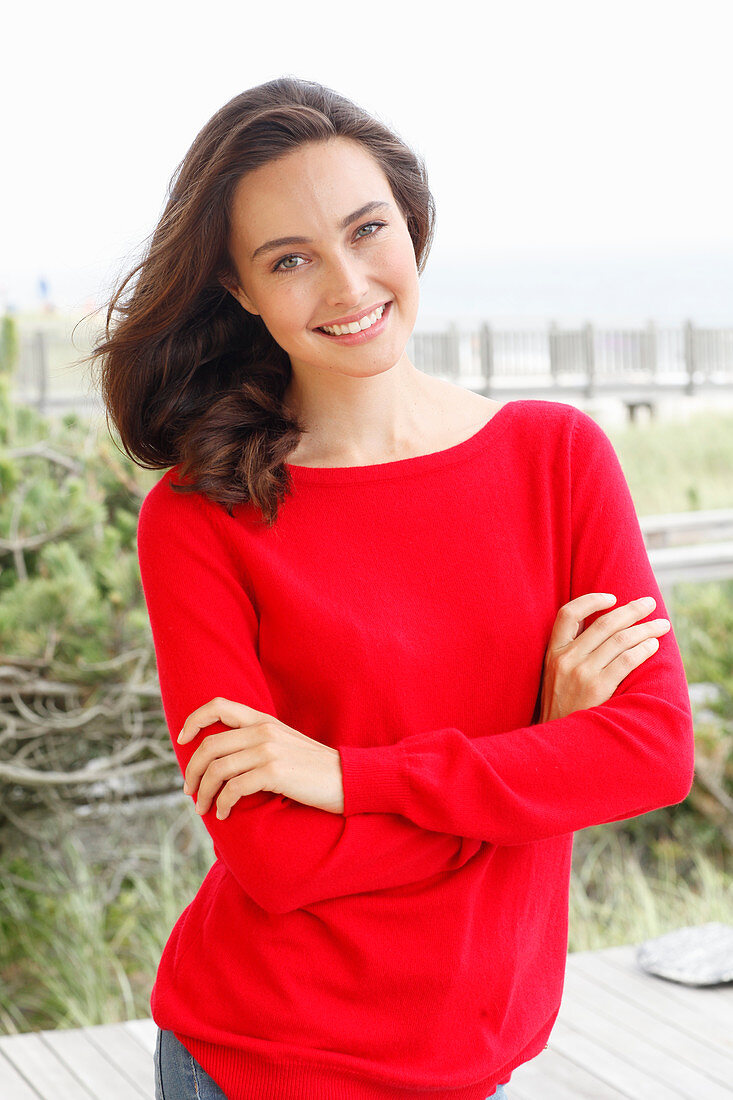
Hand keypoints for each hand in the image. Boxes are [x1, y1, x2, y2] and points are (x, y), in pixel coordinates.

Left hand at [178, 698, 344, 817]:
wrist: (348, 778)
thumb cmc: (314, 768)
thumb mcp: (285, 744)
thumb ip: (258, 742)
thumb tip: (225, 760)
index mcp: (263, 720)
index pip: (218, 705)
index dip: (193, 720)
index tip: (182, 740)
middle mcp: (263, 731)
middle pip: (209, 746)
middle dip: (192, 771)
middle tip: (189, 791)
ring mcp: (268, 750)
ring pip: (217, 770)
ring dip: (204, 792)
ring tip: (203, 808)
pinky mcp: (274, 773)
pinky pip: (234, 788)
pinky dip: (223, 804)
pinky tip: (224, 814)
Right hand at [539, 593, 670, 722]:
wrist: (557, 743)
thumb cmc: (561, 709)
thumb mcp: (554, 677)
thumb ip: (571, 655)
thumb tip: (604, 633)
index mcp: (552, 653)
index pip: (568, 613)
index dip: (591, 600)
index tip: (612, 597)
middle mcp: (566, 659)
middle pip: (604, 623)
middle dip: (631, 610)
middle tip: (650, 603)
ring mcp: (581, 673)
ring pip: (620, 640)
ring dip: (645, 629)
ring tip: (662, 625)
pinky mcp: (598, 689)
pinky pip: (627, 660)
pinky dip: (643, 649)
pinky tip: (653, 645)